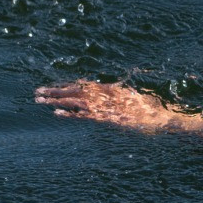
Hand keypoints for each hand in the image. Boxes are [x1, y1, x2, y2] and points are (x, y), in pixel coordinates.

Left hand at [33, 79, 192, 133]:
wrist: (164, 118)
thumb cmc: (154, 111)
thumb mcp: (138, 100)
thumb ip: (124, 97)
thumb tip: (118, 96)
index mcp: (112, 89)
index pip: (85, 85)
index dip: (67, 86)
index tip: (53, 87)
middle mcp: (106, 94)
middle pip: (75, 90)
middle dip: (55, 91)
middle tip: (37, 92)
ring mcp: (107, 105)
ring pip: (75, 100)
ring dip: (56, 99)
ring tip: (39, 99)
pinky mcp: (108, 118)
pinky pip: (85, 115)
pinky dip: (70, 113)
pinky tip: (57, 112)